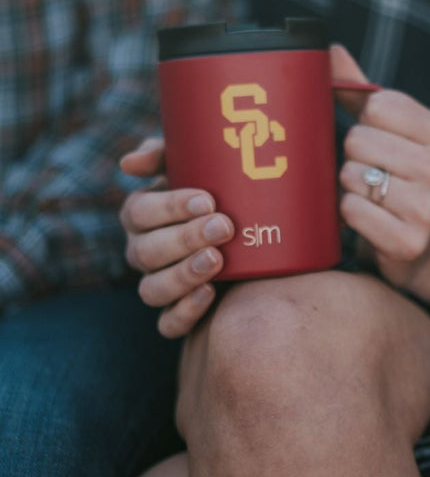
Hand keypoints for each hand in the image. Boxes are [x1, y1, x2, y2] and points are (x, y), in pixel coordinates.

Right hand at [119, 137, 232, 337]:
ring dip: (183, 275)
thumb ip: (165, 152)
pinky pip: (169, 324)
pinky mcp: (179, 314)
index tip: (208, 199)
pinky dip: (185, 312)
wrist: (254, 231)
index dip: (170, 208)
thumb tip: (128, 164)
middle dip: (185, 239)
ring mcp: (159, 285)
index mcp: (141, 214)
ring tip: (217, 260)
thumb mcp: (196, 163)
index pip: (140, 213)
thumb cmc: (219, 187)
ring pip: (152, 291)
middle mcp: (143, 252)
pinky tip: (210, 294)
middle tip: (224, 227)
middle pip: (147, 252)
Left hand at [333, 45, 429, 288]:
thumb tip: (331, 50)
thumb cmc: (396, 175)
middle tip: (369, 172)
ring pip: (351, 176)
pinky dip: (348, 214)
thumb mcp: (388, 131)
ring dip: (349, 186)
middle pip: (359, 140)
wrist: (424, 244)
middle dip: (352, 156)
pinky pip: (352, 210)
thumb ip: (360, 90)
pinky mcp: (409, 242)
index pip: (378, 105)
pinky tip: (368, 218)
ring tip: (369, 195)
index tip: (378, 139)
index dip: (364, 122)